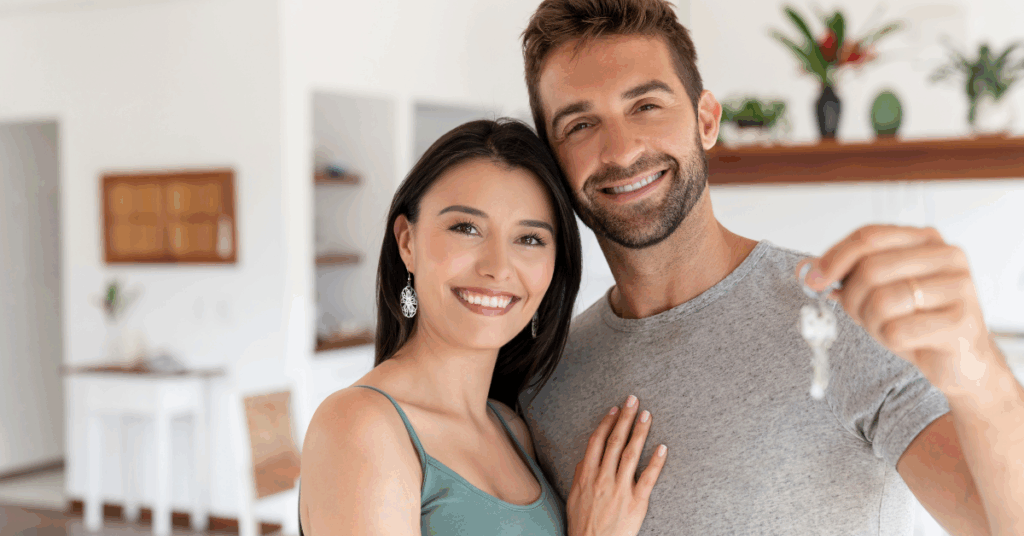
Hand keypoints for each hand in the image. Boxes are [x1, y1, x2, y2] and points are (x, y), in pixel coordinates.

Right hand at [566, 395, 666, 535]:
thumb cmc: (583, 523)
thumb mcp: (574, 496)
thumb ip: (580, 475)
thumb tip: (586, 458)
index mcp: (587, 475)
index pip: (597, 441)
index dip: (606, 422)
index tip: (615, 409)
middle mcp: (603, 478)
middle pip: (615, 441)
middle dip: (625, 418)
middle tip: (633, 400)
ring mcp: (621, 489)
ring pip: (631, 454)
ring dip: (639, 432)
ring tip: (647, 415)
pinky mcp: (636, 502)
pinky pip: (648, 478)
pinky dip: (656, 461)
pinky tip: (662, 447)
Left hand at [798, 225, 999, 393]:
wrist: (961, 361)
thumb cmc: (917, 320)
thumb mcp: (877, 292)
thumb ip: (845, 276)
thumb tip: (806, 270)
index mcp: (925, 239)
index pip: (869, 236)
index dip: (834, 258)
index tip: (813, 280)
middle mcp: (947, 256)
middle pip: (871, 269)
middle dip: (852, 298)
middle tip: (857, 314)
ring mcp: (959, 287)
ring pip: (883, 301)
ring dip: (872, 322)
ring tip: (887, 327)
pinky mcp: (961, 321)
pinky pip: (899, 331)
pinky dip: (891, 340)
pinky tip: (908, 341)